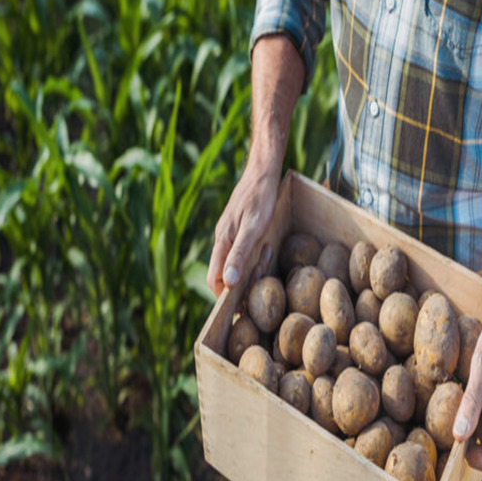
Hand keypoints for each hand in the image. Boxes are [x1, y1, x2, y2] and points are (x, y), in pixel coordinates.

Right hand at [207, 165, 278, 297]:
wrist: (263, 172)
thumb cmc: (260, 198)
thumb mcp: (253, 228)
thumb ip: (240, 254)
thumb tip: (229, 282)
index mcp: (222, 243)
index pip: (215, 280)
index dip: (226, 297)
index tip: (242, 308)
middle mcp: (222, 242)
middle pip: (226, 275)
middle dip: (243, 283)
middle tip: (262, 277)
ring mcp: (230, 236)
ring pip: (236, 264)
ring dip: (253, 266)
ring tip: (267, 253)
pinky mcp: (239, 232)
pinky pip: (244, 253)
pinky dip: (256, 256)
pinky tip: (267, 247)